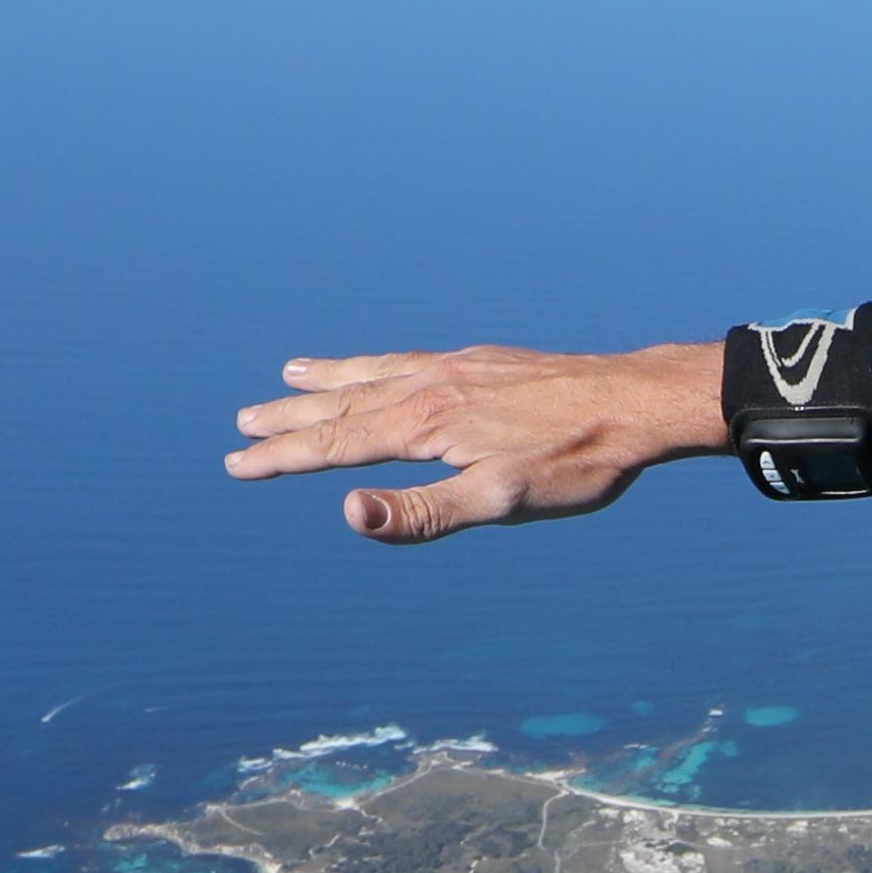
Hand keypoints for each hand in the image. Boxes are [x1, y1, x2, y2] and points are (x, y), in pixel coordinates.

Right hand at [222, 340, 729, 543]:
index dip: (282, 457)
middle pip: (343, 405)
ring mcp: (456, 368)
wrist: (635, 403)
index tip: (236, 463)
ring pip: (374, 374)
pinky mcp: (483, 361)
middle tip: (241, 424)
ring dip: (327, 381)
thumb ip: (421, 513)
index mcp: (425, 426)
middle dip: (290, 419)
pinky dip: (378, 362)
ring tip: (290, 376)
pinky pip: (410, 359)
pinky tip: (383, 365)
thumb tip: (349, 513)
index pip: (336, 446)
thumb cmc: (573, 462)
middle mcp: (430, 387)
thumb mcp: (499, 502)